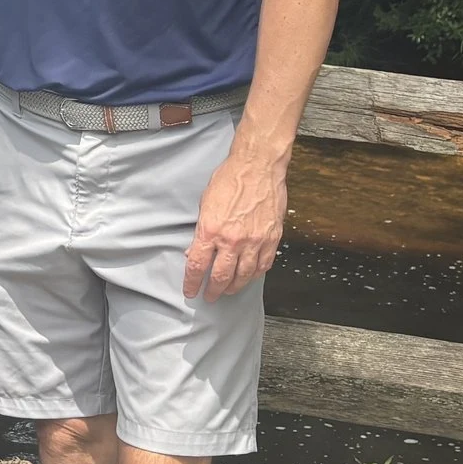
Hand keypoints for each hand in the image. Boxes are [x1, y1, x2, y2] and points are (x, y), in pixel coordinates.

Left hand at [184, 142, 287, 300]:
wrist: (258, 166)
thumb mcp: (205, 204)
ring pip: (245, 275)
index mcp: (211, 230)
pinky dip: (255, 274)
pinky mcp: (272, 238)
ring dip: (235, 286)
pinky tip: (250, 276)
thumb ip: (201, 231)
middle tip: (209, 296)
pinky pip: (264, 264)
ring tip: (228, 290)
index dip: (192, 282)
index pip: (197, 265)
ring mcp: (255, 240)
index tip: (190, 291)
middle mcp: (233, 240)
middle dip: (213, 290)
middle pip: (221, 276)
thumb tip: (194, 251)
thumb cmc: (229, 180)